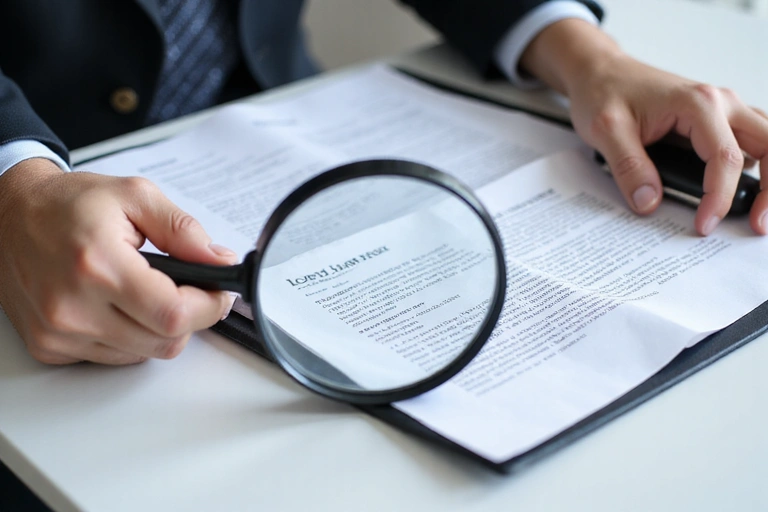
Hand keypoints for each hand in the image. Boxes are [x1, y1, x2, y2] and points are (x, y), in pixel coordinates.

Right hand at [0, 158, 236, 364]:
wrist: (7, 215)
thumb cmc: (68, 204)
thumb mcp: (135, 196)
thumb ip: (184, 231)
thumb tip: (220, 262)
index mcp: (99, 264)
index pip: (173, 314)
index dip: (209, 306)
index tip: (219, 292)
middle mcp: (73, 306)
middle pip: (164, 342)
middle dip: (190, 317)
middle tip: (189, 289)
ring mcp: (59, 333)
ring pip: (143, 355)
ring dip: (158, 328)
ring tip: (148, 291)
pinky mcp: (50, 347)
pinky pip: (113, 358)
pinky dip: (130, 338)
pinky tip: (119, 305)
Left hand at [521, 19, 767, 235]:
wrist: (600, 72)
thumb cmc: (603, 93)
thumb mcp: (606, 131)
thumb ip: (629, 167)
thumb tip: (649, 202)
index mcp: (698, 104)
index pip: (724, 159)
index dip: (719, 198)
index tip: (704, 225)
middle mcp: (720, 102)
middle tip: (758, 223)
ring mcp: (723, 109)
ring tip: (759, 212)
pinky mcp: (717, 119)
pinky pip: (752, 140)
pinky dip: (759, 165)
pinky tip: (746, 190)